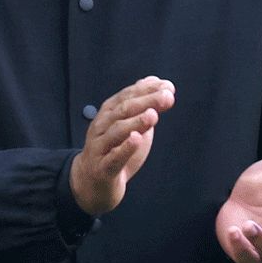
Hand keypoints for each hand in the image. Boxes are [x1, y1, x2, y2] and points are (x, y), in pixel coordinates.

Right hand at [70, 76, 175, 214]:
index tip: (169, 87)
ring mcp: (100, 146)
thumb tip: (156, 80)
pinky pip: (114, 157)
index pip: (129, 96)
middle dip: (147, 101)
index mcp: (109, 112)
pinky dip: (125, 148)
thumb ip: (143, 105)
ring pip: (117, 131)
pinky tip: (136, 139)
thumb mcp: (131, 125)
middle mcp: (102, 125)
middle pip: (124, 110)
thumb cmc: (115, 149)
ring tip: (153, 115)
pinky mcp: (102, 168)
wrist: (92, 182)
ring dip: (136, 121)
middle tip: (167, 97)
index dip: (148, 90)